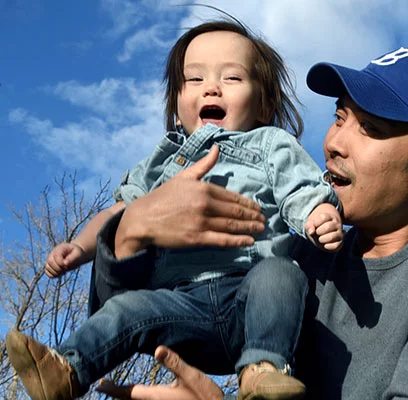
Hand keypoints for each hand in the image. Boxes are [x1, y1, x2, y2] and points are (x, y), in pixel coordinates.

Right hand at [45, 241, 87, 277]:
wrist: (76, 255)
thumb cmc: (78, 254)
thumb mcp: (78, 254)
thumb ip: (72, 258)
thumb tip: (65, 263)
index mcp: (60, 249)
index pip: (56, 257)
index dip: (61, 263)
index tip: (67, 265)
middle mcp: (53, 253)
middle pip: (50, 262)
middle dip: (58, 268)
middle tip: (66, 269)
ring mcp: (51, 259)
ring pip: (47, 268)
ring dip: (56, 273)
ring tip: (64, 272)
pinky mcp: (50, 266)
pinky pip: (47, 272)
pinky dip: (53, 275)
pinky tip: (60, 274)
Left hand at [95, 346, 222, 399]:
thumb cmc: (206, 398)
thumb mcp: (191, 376)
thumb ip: (175, 362)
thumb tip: (157, 349)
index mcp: (158, 397)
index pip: (128, 392)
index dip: (112, 388)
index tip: (97, 385)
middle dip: (116, 392)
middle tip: (102, 386)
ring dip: (127, 396)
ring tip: (120, 390)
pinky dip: (140, 399)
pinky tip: (146, 397)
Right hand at [115, 145, 266, 257]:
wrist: (143, 219)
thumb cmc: (163, 198)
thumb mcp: (183, 177)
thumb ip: (203, 165)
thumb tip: (217, 148)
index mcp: (203, 188)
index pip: (232, 197)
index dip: (248, 204)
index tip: (258, 208)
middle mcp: (205, 204)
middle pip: (235, 212)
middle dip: (253, 216)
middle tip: (264, 220)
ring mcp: (202, 222)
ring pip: (232, 225)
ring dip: (250, 228)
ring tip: (261, 229)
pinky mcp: (197, 238)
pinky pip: (223, 240)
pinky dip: (238, 241)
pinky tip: (249, 241)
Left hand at [305, 203, 343, 251]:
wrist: (325, 232)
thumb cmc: (317, 227)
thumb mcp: (311, 224)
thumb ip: (309, 226)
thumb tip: (311, 232)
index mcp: (330, 217)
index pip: (323, 217)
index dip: (316, 223)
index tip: (314, 225)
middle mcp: (337, 224)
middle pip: (327, 227)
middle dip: (318, 232)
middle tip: (317, 233)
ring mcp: (340, 233)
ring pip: (331, 237)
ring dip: (322, 239)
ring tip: (320, 239)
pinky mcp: (340, 242)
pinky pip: (334, 246)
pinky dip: (326, 247)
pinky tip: (324, 244)